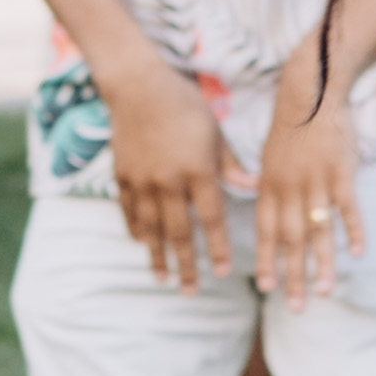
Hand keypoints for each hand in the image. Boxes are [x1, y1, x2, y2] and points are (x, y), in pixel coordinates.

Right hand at [101, 58, 229, 292]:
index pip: (211, 219)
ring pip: (151, 228)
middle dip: (186, 265)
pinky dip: (135, 230)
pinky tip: (141, 244)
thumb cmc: (184, 104)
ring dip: (158, 256)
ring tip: (162, 279)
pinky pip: (128, 211)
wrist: (137, 85)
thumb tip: (254, 187)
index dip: (217, 248)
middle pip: (179, 233)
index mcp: (197, 171)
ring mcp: (142, 181)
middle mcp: (168, 182)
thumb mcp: (215, 131)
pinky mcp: (122, 175)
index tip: (223, 272)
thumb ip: (230, 165)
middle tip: (191, 290)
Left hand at [251, 86, 363, 310]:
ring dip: (321, 262)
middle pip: (291, 239)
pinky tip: (356, 253)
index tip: (267, 288)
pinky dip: (352, 229)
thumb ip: (264, 188)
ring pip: (318, 229)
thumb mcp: (266, 157)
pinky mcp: (341, 172)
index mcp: (268, 186)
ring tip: (324, 290)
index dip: (266, 260)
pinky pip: (347, 206)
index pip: (265, 231)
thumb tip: (262, 215)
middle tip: (296, 306)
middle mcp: (289, 188)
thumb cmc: (290, 128)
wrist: (311, 93)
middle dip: (292, 275)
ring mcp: (316, 181)